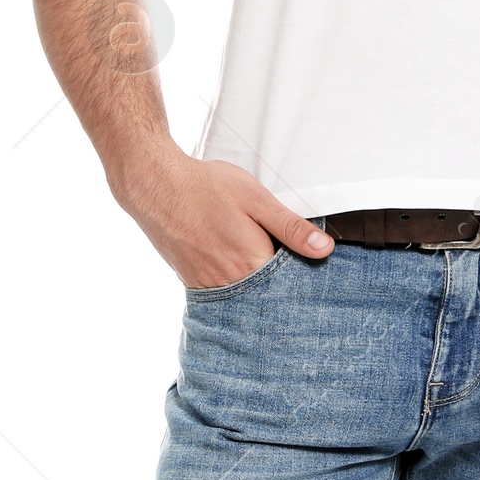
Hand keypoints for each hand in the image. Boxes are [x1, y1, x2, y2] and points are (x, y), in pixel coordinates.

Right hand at [119, 150, 332, 289]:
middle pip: (269, 292)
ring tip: (251, 252)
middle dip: (279, 279)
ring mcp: (209, 286)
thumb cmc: (206, 187)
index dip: (301, 270)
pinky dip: (234, 280)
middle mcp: (231, 284)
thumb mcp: (257, 199)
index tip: (304, 257)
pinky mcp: (193, 282)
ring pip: (246, 293)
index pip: (291, 282)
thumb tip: (324, 249)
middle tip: (274, 250)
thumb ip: (291, 228)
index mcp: (252, 264)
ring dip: (256, 281)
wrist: (155, 186)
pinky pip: (223, 291)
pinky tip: (231, 257)